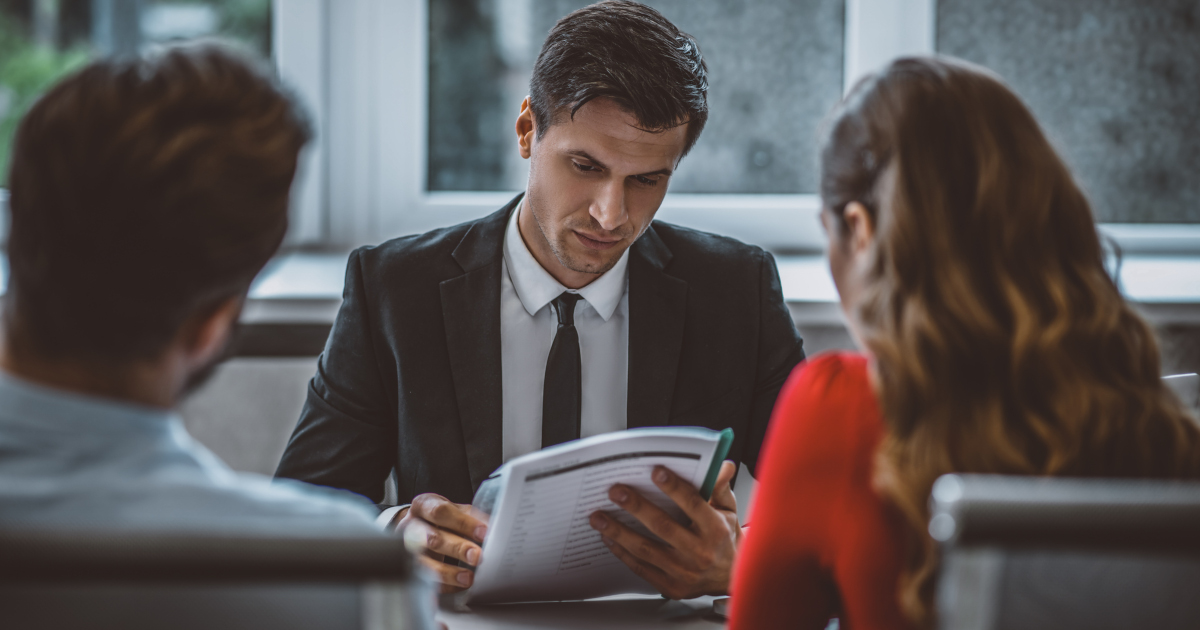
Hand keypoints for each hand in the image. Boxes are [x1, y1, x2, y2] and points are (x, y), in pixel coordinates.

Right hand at [395, 493, 488, 593]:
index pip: (441, 512)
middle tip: (478, 556)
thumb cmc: (440, 519)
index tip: (484, 532)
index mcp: (423, 506)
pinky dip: (444, 585)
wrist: (416, 527)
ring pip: (425, 563)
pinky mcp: (409, 569)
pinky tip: (459, 586)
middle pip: (433, 538)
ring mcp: (406, 550)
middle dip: (457, 548)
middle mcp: (411, 527)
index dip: (463, 523)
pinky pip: (425, 581)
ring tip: (469, 577)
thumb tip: (495, 528)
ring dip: (448, 572)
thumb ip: (471, 517)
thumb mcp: (454, 510)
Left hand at [588, 461, 739, 599]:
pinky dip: (622, 552)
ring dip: (619, 532)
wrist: (732, 577)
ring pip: (647, 549)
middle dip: (637, 507)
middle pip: (664, 527)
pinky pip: (641, 568)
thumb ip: (720, 487)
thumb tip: (722, 465)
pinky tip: (608, 538)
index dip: (674, 488)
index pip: (693, 505)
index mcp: (716, 530)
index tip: (655, 471)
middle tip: (615, 491)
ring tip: (598, 517)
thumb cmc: (726, 539)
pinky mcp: (672, 586)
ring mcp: (685, 573)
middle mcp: (700, 553)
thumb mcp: (729, 510)